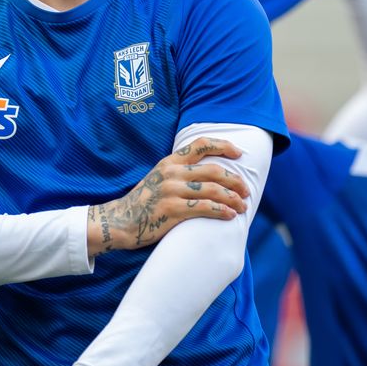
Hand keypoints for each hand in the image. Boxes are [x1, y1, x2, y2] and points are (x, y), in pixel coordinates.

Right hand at [87, 138, 250, 255]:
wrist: (120, 221)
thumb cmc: (144, 202)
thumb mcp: (158, 178)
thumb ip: (179, 172)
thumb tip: (210, 175)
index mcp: (169, 162)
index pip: (200, 144)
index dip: (223, 146)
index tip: (239, 153)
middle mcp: (171, 173)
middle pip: (214, 170)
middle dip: (235, 180)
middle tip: (246, 190)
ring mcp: (171, 191)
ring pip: (213, 190)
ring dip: (233, 198)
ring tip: (243, 206)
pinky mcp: (172, 210)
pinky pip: (204, 208)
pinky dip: (222, 211)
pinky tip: (230, 215)